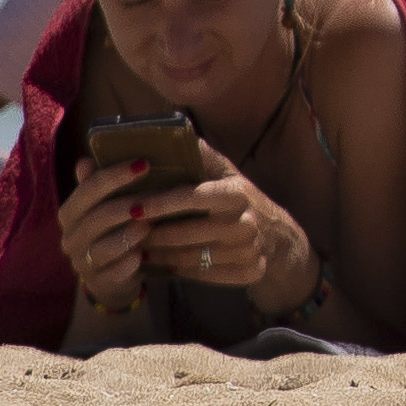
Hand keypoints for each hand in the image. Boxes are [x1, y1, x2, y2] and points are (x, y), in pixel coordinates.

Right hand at [59, 150, 167, 321]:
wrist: (113, 277)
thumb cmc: (114, 230)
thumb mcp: (106, 205)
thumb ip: (98, 184)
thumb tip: (85, 159)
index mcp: (70, 213)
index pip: (88, 190)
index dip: (115, 176)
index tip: (144, 163)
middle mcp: (71, 237)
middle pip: (97, 217)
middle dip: (128, 204)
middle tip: (158, 195)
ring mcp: (82, 262)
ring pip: (103, 246)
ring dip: (128, 234)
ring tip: (149, 224)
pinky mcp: (98, 283)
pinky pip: (113, 273)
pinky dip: (128, 263)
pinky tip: (143, 255)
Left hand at [68, 142, 320, 321]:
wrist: (279, 237)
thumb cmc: (243, 200)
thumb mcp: (229, 174)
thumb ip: (203, 157)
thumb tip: (177, 130)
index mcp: (237, 193)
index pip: (191, 197)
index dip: (160, 203)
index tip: (133, 206)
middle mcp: (244, 223)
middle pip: (185, 233)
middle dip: (152, 234)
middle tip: (125, 233)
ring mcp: (246, 251)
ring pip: (189, 257)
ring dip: (158, 254)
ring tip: (136, 248)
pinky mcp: (246, 273)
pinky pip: (200, 275)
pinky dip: (177, 270)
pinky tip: (160, 263)